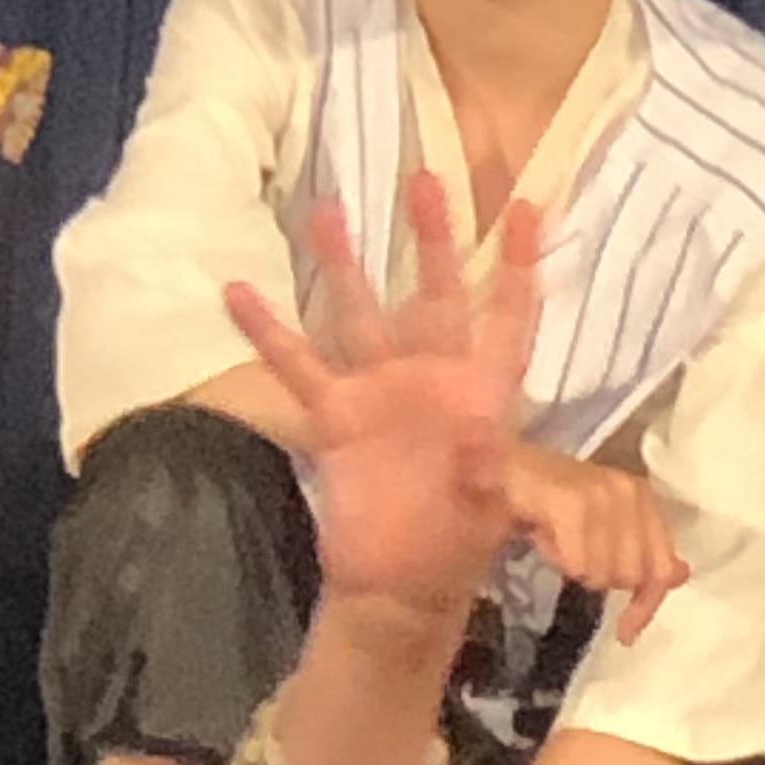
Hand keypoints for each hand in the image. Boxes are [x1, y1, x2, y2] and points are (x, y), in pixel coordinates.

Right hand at [225, 176, 537, 635]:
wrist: (400, 588)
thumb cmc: (456, 550)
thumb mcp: (483, 514)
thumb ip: (484, 472)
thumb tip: (482, 435)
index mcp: (482, 395)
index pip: (508, 319)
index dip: (517, 265)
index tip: (528, 205)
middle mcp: (432, 379)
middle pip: (434, 294)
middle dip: (431, 238)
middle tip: (426, 176)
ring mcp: (380, 392)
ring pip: (361, 312)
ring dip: (344, 263)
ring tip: (327, 208)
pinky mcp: (335, 416)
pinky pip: (297, 366)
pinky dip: (268, 331)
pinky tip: (237, 290)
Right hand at [506, 441, 689, 647]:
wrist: (503, 469)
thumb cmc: (553, 505)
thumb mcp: (605, 531)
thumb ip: (643, 552)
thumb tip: (679, 575)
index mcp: (644, 500)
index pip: (662, 569)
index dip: (646, 605)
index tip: (626, 634)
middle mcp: (630, 493)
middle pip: (629, 577)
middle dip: (597, 576)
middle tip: (572, 551)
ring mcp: (603, 494)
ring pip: (600, 573)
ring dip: (572, 565)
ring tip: (556, 537)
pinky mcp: (575, 503)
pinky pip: (576, 564)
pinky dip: (555, 558)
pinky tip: (544, 534)